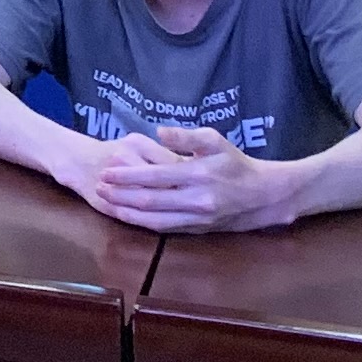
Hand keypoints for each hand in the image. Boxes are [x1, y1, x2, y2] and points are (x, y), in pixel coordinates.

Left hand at [80, 121, 290, 232]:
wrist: (262, 195)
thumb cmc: (235, 163)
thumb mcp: (214, 140)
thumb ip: (186, 136)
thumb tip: (159, 132)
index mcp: (198, 175)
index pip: (155, 176)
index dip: (128, 175)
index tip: (107, 170)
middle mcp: (196, 200)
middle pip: (150, 200)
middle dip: (121, 195)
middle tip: (99, 187)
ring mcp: (196, 218)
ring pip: (155, 219)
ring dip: (128, 212)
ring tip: (107, 203)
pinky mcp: (197, 229)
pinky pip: (166, 229)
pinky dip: (144, 224)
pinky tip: (129, 217)